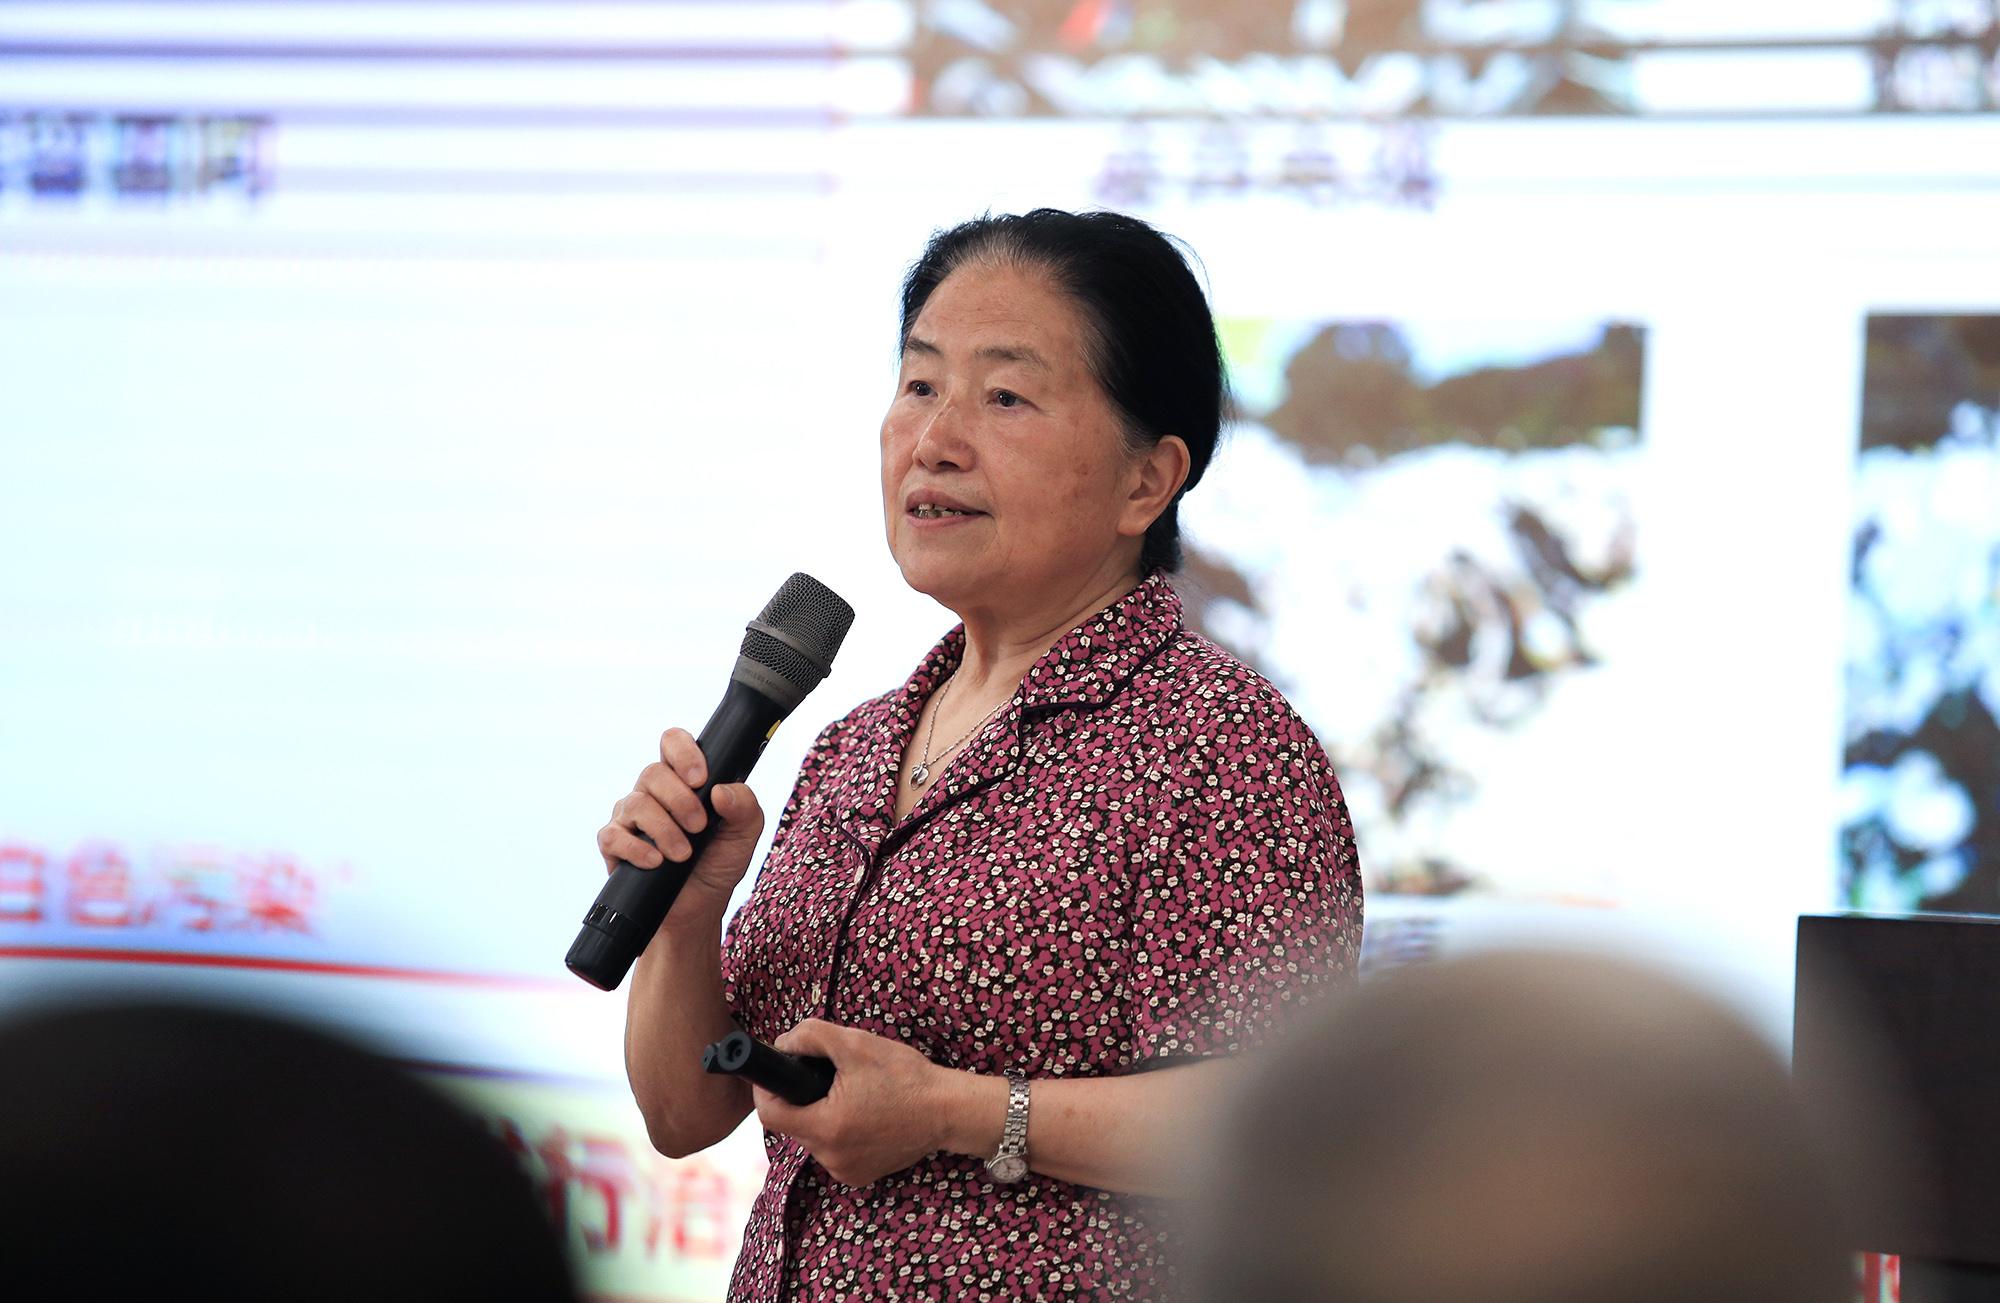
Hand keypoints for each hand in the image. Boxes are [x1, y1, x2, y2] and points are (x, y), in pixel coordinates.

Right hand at [596, 728, 763, 919]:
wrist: (698, 909)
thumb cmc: (718, 863)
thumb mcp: (744, 835)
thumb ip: (744, 807)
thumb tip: (720, 791)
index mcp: (683, 780)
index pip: (673, 743)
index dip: (684, 752)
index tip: (701, 779)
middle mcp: (653, 793)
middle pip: (653, 772)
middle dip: (681, 800)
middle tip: (700, 827)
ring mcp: (630, 817)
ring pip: (636, 803)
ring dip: (664, 829)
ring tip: (683, 855)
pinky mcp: (614, 845)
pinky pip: (613, 836)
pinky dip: (636, 849)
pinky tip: (655, 861)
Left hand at [754, 1020, 955, 1186]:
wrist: (948, 1110)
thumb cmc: (904, 1076)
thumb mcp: (855, 1044)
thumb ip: (810, 1036)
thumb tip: (783, 1044)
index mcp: (826, 1127)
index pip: (770, 1114)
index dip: (766, 1089)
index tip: (775, 1072)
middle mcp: (831, 1157)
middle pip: (793, 1124)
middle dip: (801, 1098)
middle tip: (825, 1076)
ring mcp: (845, 1171)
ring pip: (814, 1137)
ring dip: (821, 1114)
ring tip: (850, 1093)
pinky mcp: (860, 1176)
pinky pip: (834, 1151)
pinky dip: (840, 1132)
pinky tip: (863, 1114)